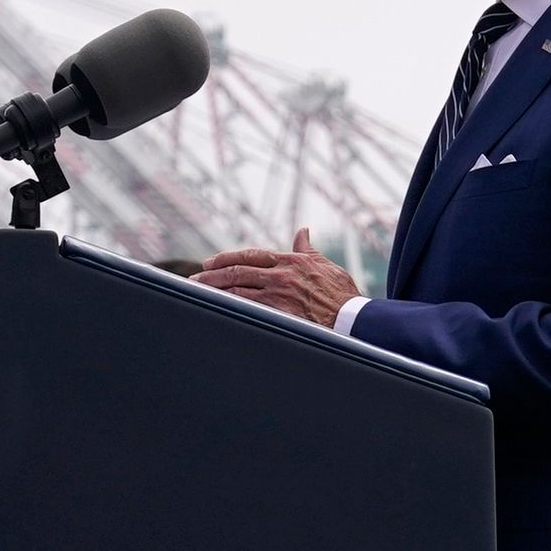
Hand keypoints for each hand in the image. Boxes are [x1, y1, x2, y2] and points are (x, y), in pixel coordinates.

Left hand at [190, 226, 358, 324]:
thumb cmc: (343, 295)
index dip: (228, 257)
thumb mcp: (326, 265)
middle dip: (213, 273)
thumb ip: (308, 249)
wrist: (353, 318)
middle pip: (238, 270)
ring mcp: (279, 294)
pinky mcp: (279, 313)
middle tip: (197, 277)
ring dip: (216, 290)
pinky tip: (217, 306)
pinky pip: (248, 307)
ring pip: (238, 288)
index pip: (252, 254)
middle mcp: (281, 275)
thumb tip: (303, 232)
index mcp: (291, 261)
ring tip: (200, 291)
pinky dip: (230, 305)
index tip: (212, 262)